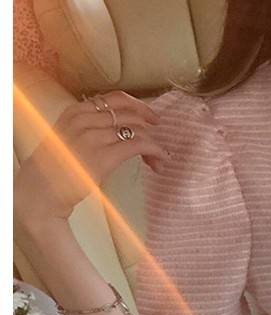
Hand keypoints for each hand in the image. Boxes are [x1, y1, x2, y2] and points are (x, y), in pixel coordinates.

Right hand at [14, 91, 167, 221]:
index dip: (139, 107)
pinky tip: (161, 160)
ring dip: (155, 145)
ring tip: (160, 160)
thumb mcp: (67, 139)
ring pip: (138, 130)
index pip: (115, 99)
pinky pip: (139, 146)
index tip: (151, 119)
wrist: (41, 192)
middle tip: (158, 146)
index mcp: (75, 112)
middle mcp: (84, 120)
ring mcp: (93, 137)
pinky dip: (155, 151)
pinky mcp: (104, 157)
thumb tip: (117, 130)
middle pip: (130, 114)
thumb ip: (88, 130)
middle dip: (149, 129)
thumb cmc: (54, 170)